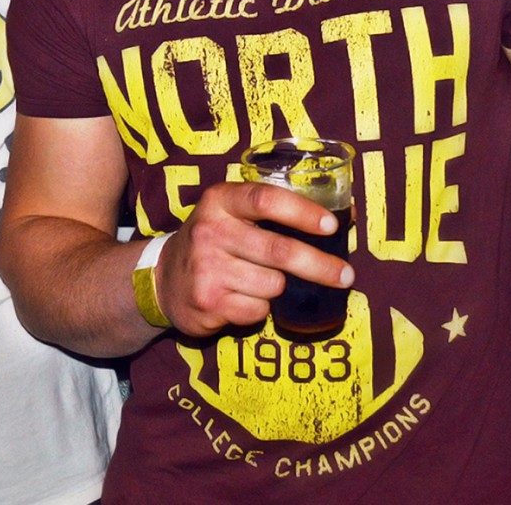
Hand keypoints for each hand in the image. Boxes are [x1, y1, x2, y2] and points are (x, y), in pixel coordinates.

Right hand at [152, 181, 352, 336]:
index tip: (331, 226)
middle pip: (279, 250)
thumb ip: (273, 210)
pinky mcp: (208, 302)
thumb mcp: (231, 213)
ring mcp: (207, 268)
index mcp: (220, 201)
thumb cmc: (214, 241)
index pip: (266, 199)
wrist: (164, 279)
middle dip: (320, 266)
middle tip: (346, 276)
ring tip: (261, 281)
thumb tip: (342, 216)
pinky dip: (261, 309)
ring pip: (273, 285)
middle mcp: (210, 231)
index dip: (302, 213)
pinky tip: (243, 298)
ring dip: (279, 288)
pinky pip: (259, 311)